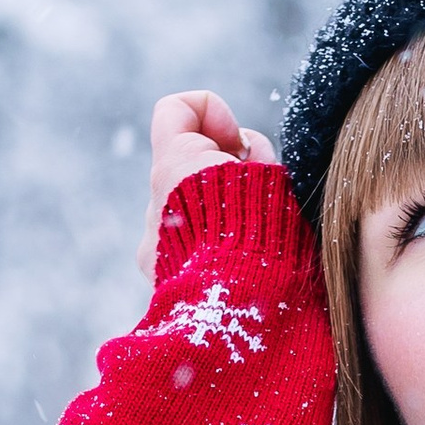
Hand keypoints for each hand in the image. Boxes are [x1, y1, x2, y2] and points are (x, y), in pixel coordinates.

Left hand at [135, 89, 276, 279]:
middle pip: (191, 165)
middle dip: (229, 175)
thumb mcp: (272, 177)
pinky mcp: (161, 282)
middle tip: (262, 199)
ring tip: (255, 243)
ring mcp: (153, 245)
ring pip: (192, 213)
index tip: (243, 144)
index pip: (176, 110)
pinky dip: (212, 252)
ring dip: (223, 217)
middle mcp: (154, 202)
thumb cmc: (267, 244)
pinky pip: (186, 252)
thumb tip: (244, 157)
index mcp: (175, 166)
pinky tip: (240, 271)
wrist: (243, 314)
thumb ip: (251, 157)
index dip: (216, 115)